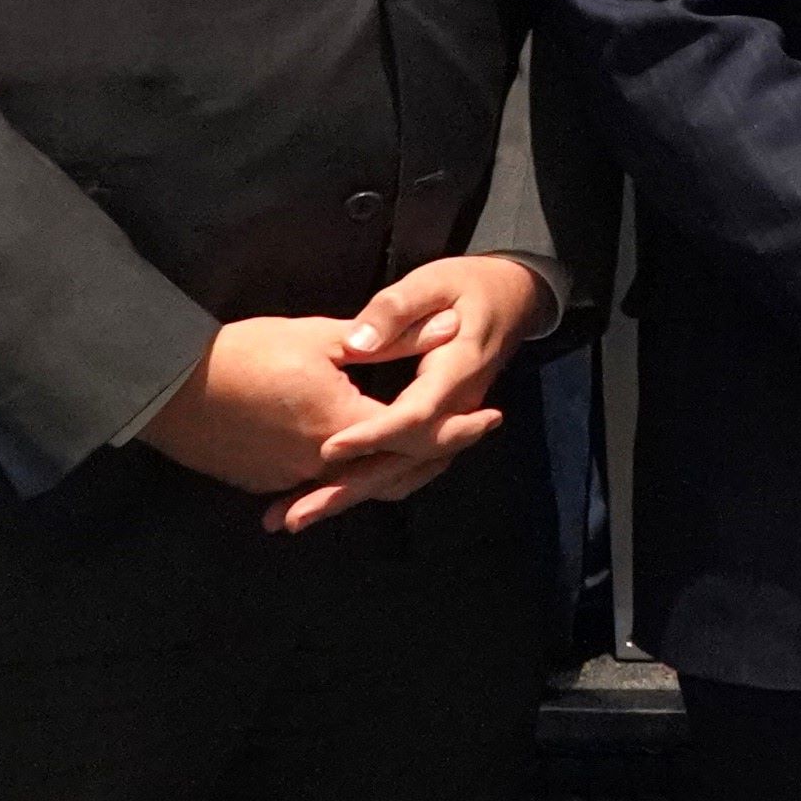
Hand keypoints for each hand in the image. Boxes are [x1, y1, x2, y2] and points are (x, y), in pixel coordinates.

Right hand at [144, 312, 486, 511]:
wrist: (165, 388)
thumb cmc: (243, 353)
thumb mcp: (322, 337)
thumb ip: (390, 338)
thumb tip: (451, 328)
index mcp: (342, 428)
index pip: (418, 437)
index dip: (459, 428)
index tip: (492, 416)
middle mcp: (319, 465)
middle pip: (392, 468)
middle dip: (432, 452)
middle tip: (466, 432)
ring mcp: (288, 479)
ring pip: (355, 479)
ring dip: (389, 465)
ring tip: (422, 445)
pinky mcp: (264, 482)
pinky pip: (317, 482)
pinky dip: (344, 471)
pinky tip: (356, 457)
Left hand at [267, 249, 549, 532]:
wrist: (509, 299)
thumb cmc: (466, 286)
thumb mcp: (433, 283)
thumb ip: (395, 311)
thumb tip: (359, 343)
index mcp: (457, 373)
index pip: (415, 415)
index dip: (374, 434)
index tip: (328, 448)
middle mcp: (455, 410)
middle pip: (403, 462)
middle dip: (345, 490)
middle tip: (291, 516)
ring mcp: (446, 427)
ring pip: (400, 475)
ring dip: (347, 498)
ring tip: (292, 518)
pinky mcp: (432, 433)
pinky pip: (401, 470)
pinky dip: (362, 487)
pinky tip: (321, 497)